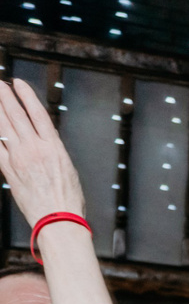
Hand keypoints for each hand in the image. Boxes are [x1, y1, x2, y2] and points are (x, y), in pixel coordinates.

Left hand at [0, 79, 87, 226]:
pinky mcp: (8, 170)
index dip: (26, 96)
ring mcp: (19, 158)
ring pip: (2, 126)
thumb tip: (39, 143)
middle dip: (4, 96)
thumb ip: (50, 153)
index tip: (18, 83)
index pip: (37, 113)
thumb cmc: (67, 200)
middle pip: (16, 115)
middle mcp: (35, 149)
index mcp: (54, 148)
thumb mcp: (67, 170)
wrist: (58, 220)